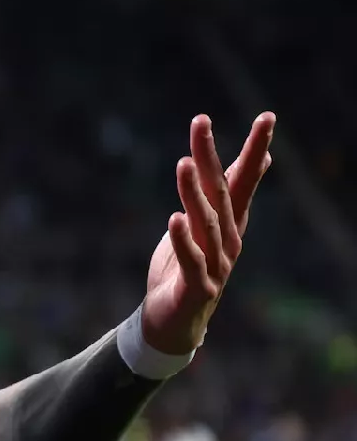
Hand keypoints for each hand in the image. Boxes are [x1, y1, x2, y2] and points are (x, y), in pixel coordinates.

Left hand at [141, 112, 276, 353]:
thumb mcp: (209, 226)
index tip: (267, 116)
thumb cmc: (188, 269)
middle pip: (223, 193)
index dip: (254, 148)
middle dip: (213, 156)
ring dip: (194, 192)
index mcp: (230, 224)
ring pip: (206, 223)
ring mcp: (216, 265)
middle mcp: (229, 240)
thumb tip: (260, 158)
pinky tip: (174, 218)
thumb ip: (228, 194)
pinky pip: (191, 260)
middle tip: (201, 121)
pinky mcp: (197, 288)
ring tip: (184, 163)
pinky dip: (183, 240)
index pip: (243, 179)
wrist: (173, 324)